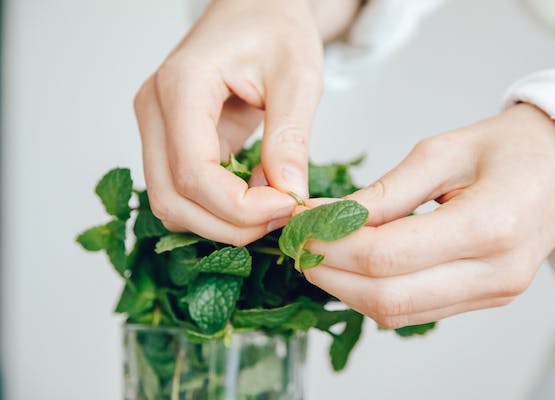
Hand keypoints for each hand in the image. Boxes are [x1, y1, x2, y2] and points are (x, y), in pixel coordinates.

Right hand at [133, 0, 359, 244]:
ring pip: (172, 204)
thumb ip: (290, 137)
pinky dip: (219, 208)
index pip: (193, 172)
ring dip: (221, 221)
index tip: (288, 206)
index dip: (240, 206)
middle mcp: (155, 110)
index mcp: (181, 86)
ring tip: (271, 204)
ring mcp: (156, 128)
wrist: (257, 11)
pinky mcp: (170, 141)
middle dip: (229, 224)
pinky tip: (257, 192)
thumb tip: (290, 195)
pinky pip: (183, 192)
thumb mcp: (298, 77)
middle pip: (172, 199)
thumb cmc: (275, 30)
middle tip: (282, 216)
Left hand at [303, 104, 554, 327]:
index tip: (299, 225)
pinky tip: (351, 267)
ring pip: (395, 313)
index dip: (331, 244)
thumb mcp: (442, 152)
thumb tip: (327, 217)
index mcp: (490, 225)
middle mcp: (494, 273)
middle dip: (330, 273)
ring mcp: (490, 294)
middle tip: (298, 244)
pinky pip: (412, 312)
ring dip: (345, 289)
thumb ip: (385, 192)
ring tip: (318, 254)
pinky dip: (371, 294)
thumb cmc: (508, 149)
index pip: (387, 255)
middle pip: (386, 296)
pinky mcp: (481, 300)